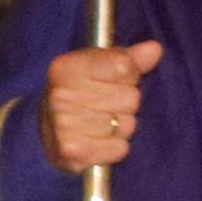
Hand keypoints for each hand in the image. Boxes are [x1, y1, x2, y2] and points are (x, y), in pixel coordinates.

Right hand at [39, 40, 163, 172]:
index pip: (124, 66)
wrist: (47, 133)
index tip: (116, 78)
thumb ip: (128, 58)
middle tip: (104, 106)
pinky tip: (97, 141)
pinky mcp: (73, 151)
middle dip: (125, 104)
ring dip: (119, 127)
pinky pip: (120, 148)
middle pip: (130, 98)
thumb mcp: (98, 68)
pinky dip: (114, 148)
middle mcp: (62, 94)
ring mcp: (65, 123)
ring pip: (126, 124)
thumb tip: (154, 49)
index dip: (129, 75)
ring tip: (99, 124)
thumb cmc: (80, 95)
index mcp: (68, 67)